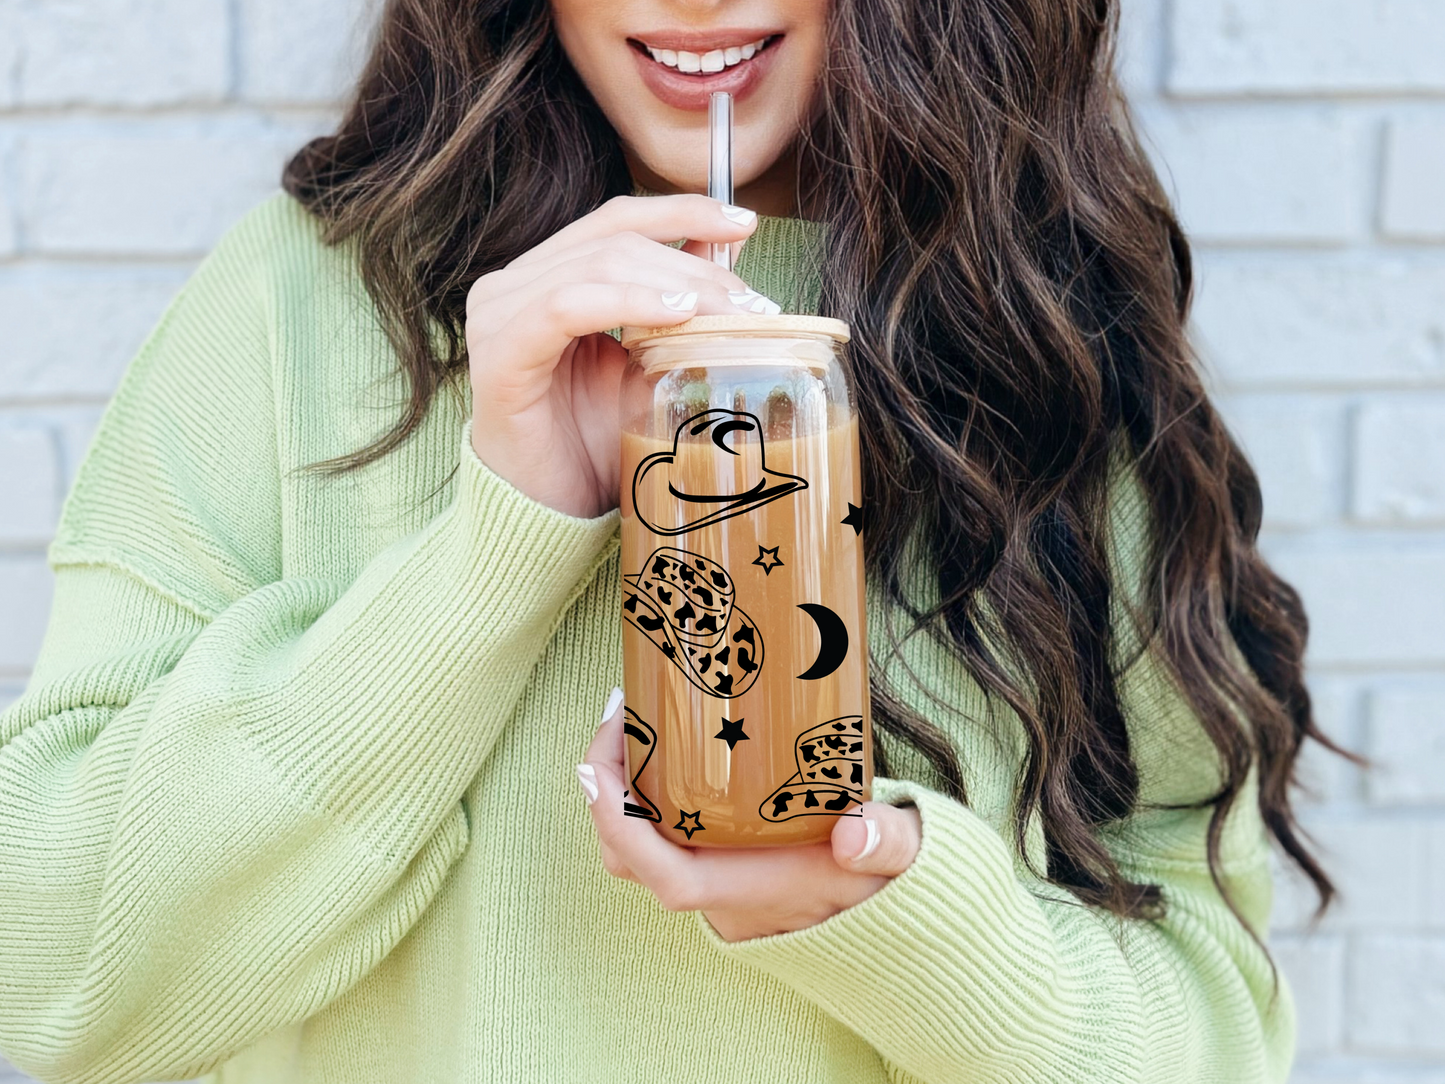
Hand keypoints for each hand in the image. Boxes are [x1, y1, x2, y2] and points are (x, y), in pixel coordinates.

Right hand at [465, 195, 771, 518]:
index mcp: (542, 279)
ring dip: (673, 283)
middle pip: (613, 239)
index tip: (743, 223)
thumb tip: (728, 257)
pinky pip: (565, 307)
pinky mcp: (499, 355)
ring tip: (726, 312)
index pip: (614, 220)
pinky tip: (675, 317)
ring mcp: (498, 316)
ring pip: (597, 265)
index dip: (681, 211)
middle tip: (750, 300)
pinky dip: (627, 302)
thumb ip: (674, 309)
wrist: (546, 514)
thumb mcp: (646, 365)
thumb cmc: (590, 445)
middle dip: (691, 263)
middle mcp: (511, 286)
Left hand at [576, 690, 922, 942]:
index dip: (616, 821)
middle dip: (608, 786)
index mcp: (745, 891)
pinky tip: (675, 740)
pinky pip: (667, 830)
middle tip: (625, 711)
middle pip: (630, 853)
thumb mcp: (899, 855)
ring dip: (628, 784)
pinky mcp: (720, 864)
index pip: (659, 871)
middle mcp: (718, 892)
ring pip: (643, 841)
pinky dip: (655, 789)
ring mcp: (715, 881)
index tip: (600, 761)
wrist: (896, 918)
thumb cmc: (888, 885)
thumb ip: (887, 843)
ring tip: (644, 716)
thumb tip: (855, 834)